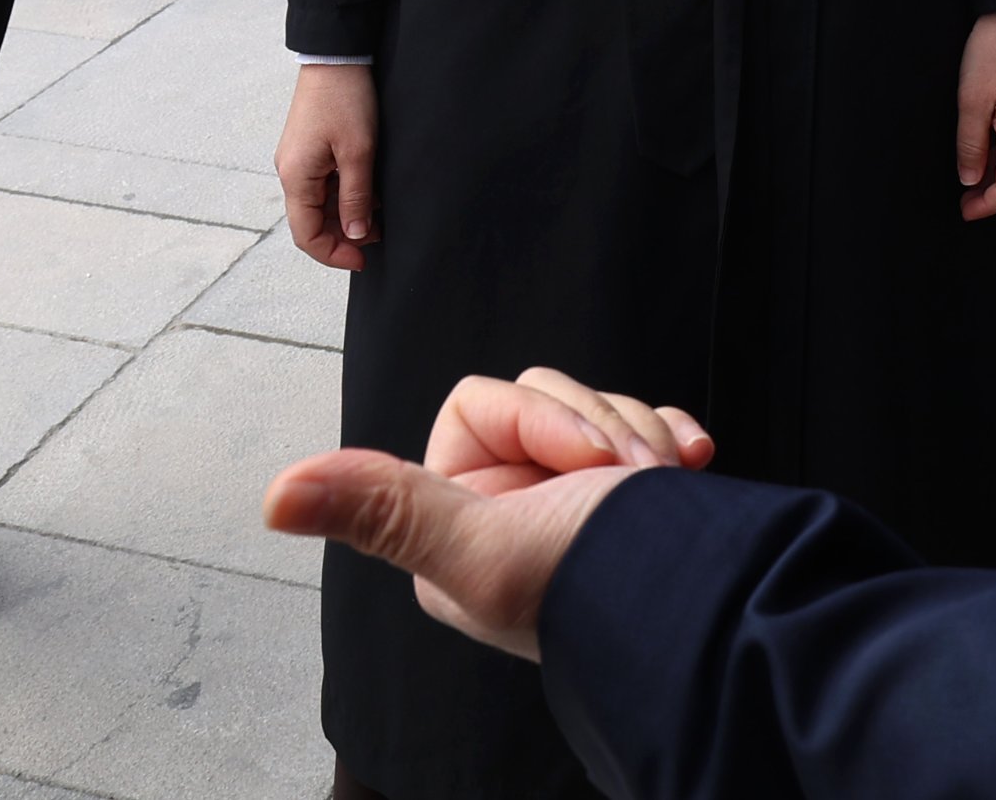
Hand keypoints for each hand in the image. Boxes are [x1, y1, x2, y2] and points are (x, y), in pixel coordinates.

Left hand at [262, 367, 713, 659]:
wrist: (720, 598)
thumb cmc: (601, 583)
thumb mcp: (481, 548)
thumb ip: (387, 509)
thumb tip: (275, 497)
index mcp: (458, 527)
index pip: (480, 409)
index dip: (537, 419)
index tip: (586, 462)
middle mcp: (508, 509)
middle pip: (541, 397)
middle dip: (598, 428)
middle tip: (634, 476)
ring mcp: (571, 497)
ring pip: (593, 404)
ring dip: (640, 434)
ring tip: (665, 480)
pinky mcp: (628, 489)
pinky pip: (639, 422)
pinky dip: (668, 436)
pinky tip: (690, 461)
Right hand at [279, 62, 379, 267]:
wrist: (335, 54)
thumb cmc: (345, 98)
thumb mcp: (358, 152)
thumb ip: (356, 198)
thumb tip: (356, 235)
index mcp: (295, 177)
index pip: (306, 235)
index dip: (334, 254)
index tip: (363, 260)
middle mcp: (290, 172)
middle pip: (310, 222)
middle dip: (342, 236)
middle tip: (377, 238)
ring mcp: (298, 160)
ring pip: (318, 204)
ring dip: (345, 215)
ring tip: (378, 216)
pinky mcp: (308, 149)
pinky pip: (322, 184)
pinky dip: (344, 195)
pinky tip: (368, 191)